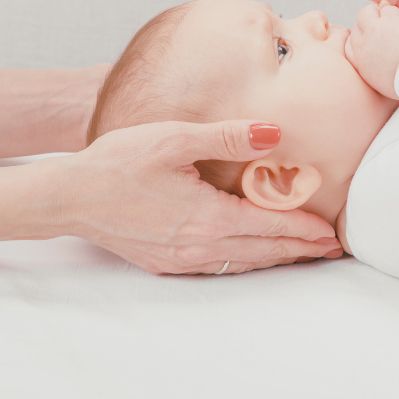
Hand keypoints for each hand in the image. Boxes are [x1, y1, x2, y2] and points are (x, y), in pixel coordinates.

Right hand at [53, 119, 342, 274]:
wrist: (68, 196)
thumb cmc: (118, 162)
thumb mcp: (175, 138)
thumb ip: (229, 137)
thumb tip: (274, 132)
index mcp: (207, 217)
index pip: (269, 226)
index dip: (302, 228)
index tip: (330, 231)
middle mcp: (197, 245)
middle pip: (262, 251)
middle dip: (299, 249)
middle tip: (331, 248)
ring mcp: (180, 258)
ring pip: (241, 262)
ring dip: (275, 258)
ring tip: (303, 253)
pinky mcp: (165, 262)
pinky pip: (217, 266)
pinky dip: (245, 261)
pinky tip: (254, 253)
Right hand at [344, 1, 398, 99]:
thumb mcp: (381, 84)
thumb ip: (373, 72)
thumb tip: (376, 70)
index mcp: (359, 63)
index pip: (348, 46)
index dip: (358, 40)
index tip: (368, 40)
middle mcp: (362, 46)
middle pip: (355, 29)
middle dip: (366, 26)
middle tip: (381, 28)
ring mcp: (373, 31)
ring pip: (365, 13)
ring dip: (376, 13)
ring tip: (390, 19)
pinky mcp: (387, 21)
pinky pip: (385, 9)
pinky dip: (393, 12)